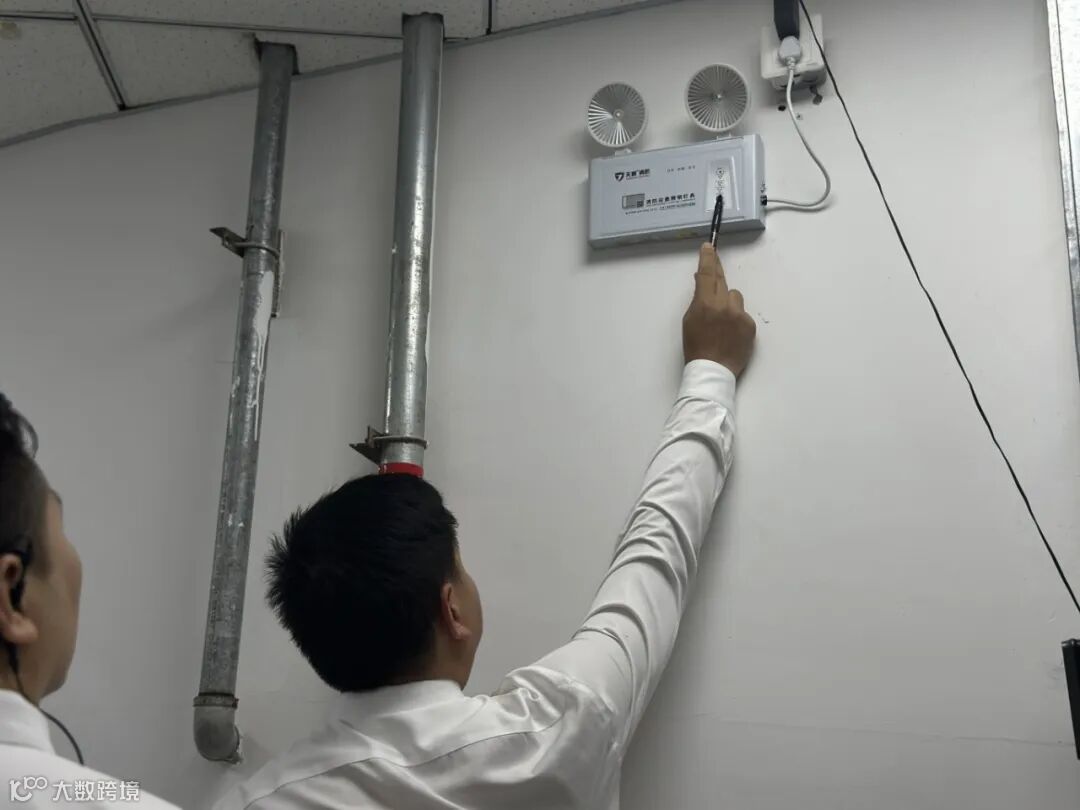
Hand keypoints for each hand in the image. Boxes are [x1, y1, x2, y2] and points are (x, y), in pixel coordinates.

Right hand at [682, 243, 755, 375]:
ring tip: (721, 322)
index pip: (706, 274)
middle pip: (722, 280)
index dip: (707, 259)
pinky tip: (730, 333)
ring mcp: (739, 315)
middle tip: (714, 263)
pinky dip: (737, 319)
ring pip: (735, 297)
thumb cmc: (695, 346)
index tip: (709, 247)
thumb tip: (702, 282)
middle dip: (717, 272)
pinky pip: (743, 313)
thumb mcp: (689, 320)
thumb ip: (697, 299)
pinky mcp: (750, 325)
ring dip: (728, 303)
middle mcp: (724, 305)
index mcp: (704, 304)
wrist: (713, 370)